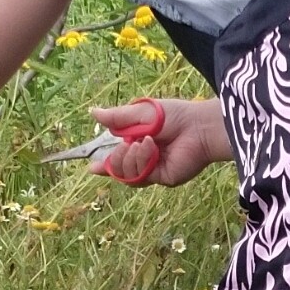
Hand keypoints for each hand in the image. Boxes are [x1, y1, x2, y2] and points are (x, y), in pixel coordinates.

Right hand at [94, 98, 232, 187]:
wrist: (197, 126)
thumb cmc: (173, 115)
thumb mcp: (140, 113)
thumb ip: (116, 117)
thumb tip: (92, 112)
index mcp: (139, 143)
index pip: (118, 158)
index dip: (105, 164)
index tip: (92, 167)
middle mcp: (145, 159)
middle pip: (119, 170)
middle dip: (115, 159)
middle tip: (124, 145)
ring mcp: (154, 170)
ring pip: (127, 175)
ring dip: (129, 158)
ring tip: (140, 143)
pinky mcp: (162, 178)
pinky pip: (140, 176)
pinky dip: (140, 160)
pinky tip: (148, 146)